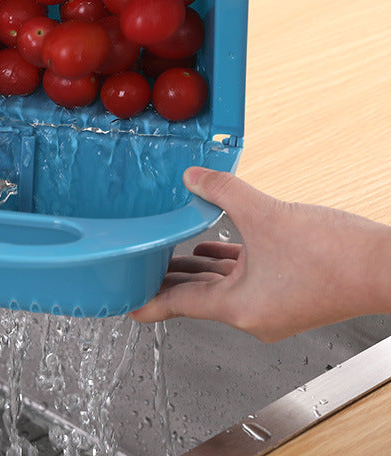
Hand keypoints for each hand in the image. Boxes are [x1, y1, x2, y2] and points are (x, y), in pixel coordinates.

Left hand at [129, 167, 390, 341]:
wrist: (387, 266)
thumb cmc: (335, 255)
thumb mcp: (264, 213)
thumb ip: (221, 191)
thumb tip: (192, 177)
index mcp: (240, 308)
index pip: (180, 304)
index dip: (150, 301)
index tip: (126, 305)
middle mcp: (252, 314)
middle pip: (197, 296)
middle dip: (168, 280)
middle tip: (139, 269)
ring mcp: (271, 305)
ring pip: (221, 286)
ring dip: (196, 269)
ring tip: (169, 253)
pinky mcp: (287, 292)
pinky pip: (244, 278)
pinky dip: (226, 263)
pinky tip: (214, 245)